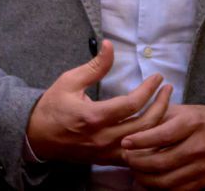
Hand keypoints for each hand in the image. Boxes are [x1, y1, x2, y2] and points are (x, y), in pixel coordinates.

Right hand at [26, 40, 172, 164]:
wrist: (36, 136)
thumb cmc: (52, 106)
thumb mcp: (69, 81)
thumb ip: (94, 66)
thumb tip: (109, 45)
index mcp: (93, 116)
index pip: (132, 104)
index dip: (148, 90)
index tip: (157, 77)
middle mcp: (104, 137)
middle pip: (145, 124)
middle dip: (161, 105)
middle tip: (167, 89)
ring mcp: (107, 151)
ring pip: (145, 142)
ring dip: (160, 124)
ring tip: (166, 106)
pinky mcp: (108, 160)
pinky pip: (137, 156)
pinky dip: (150, 144)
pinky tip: (157, 131)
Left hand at [120, 104, 204, 188]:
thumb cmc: (198, 120)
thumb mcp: (180, 111)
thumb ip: (156, 117)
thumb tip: (130, 126)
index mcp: (191, 124)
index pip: (162, 135)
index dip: (140, 140)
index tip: (124, 142)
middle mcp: (198, 147)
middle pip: (162, 162)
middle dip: (138, 163)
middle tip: (126, 159)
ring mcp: (202, 166)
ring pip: (168, 181)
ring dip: (146, 179)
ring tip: (135, 171)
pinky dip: (160, 189)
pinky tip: (149, 182)